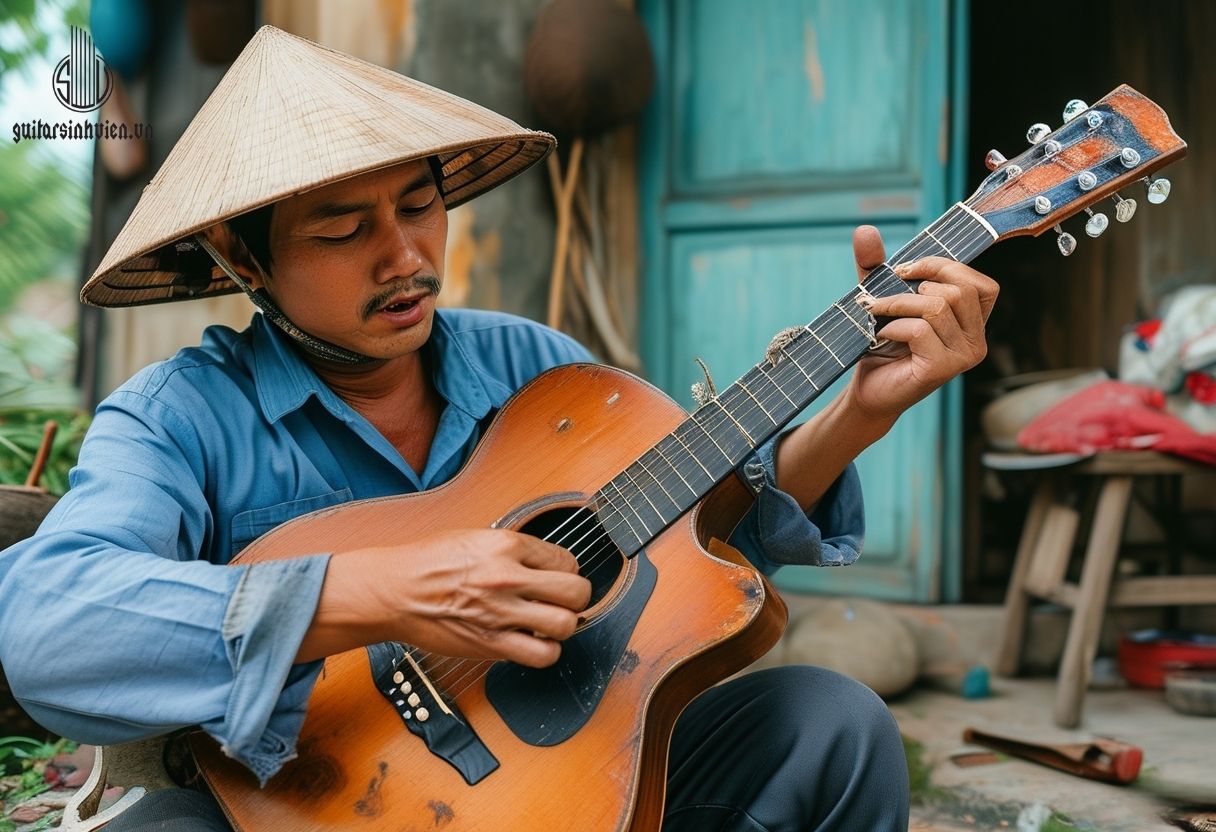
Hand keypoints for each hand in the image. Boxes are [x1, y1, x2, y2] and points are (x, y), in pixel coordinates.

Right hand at [301, 529, 591, 667]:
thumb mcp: (475, 537)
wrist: (394, 591)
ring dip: (563, 625)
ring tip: (550, 622)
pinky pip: (541, 655)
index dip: (566, 569)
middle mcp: (509, 578)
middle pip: (576, 591)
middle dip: (576, 596)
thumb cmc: (426, 562)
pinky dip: (545, 651)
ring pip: (565, 624)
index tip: (558, 575)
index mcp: (506, 545)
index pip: (565, 558)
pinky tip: (534, 642)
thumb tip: (543, 560)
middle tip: (565, 600)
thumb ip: (512, 549)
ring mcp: (502, 613)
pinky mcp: (492, 644)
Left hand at [845, 225, 998, 420]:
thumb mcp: (881, 298)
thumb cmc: (882, 345)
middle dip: (917, 283)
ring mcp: (964, 357)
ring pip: (938, 306)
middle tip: (883, 296)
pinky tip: (880, 337)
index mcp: (974, 322)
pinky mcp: (942, 369)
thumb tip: (864, 230)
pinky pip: (920, 330)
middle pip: (960, 289)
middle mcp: (977, 340)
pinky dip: (893, 327)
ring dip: (897, 304)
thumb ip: (876, 266)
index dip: (945, 267)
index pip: (981, 283)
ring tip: (875, 314)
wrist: (868, 390)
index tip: (904, 271)